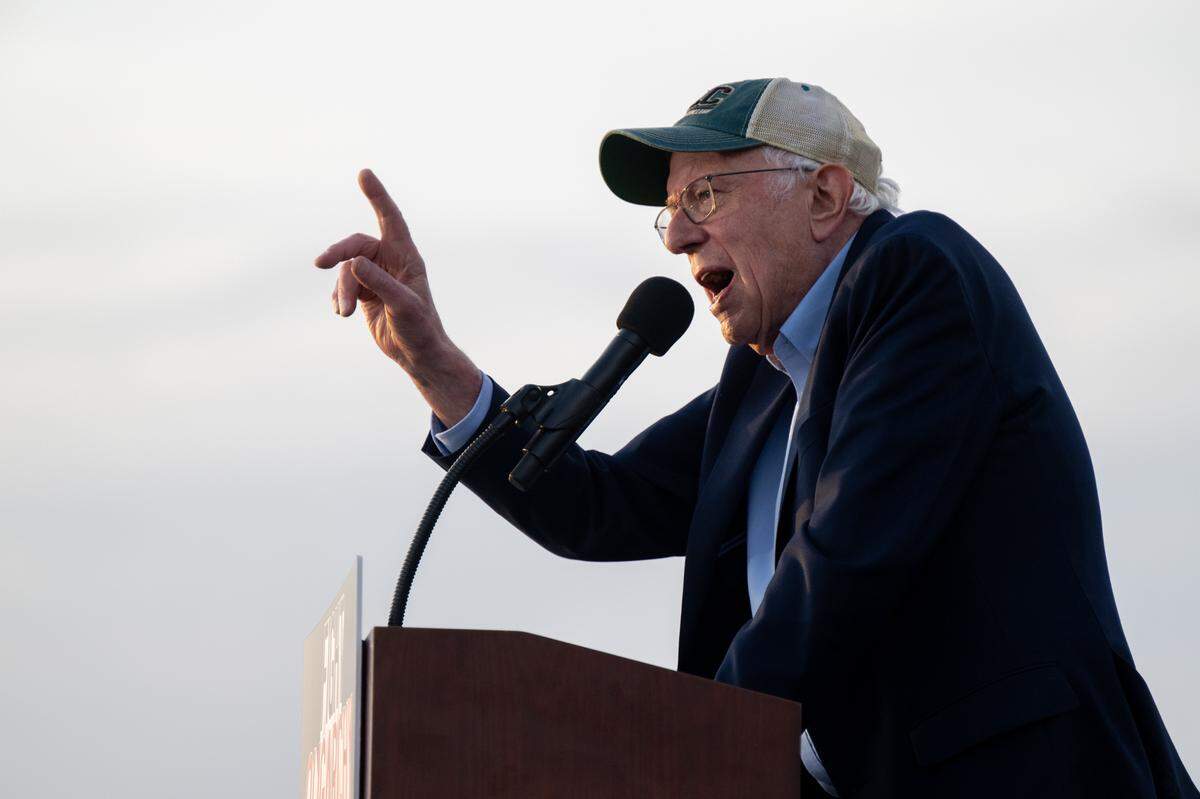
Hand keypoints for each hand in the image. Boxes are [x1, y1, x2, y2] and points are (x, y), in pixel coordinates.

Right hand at [314, 169, 445, 369]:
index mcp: (407, 257)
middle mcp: (391, 261)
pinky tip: (341, 311)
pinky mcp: (365, 292)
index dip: (377, 196)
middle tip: (320, 263)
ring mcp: (376, 275)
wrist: (417, 354)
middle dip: (338, 254)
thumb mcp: (403, 305)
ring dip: (342, 290)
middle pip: (356, 245)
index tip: (364, 174)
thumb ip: (380, 283)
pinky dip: (339, 297)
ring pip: (347, 270)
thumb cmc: (419, 328)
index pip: (390, 219)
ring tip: (344, 314)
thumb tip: (354, 263)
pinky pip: (343, 286)